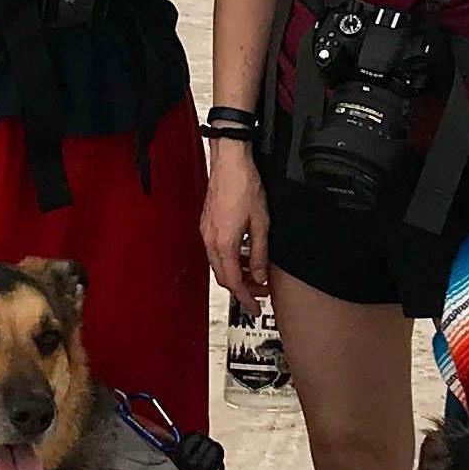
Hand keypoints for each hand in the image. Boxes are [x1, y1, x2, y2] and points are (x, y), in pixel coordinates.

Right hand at [200, 145, 269, 305]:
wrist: (230, 161)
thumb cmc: (244, 185)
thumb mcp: (261, 224)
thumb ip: (259, 254)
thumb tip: (260, 276)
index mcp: (223, 244)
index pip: (233, 282)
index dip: (246, 299)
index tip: (255, 308)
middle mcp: (210, 240)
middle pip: (224, 277)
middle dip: (242, 288)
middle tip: (261, 293)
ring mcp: (207, 232)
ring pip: (220, 264)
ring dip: (237, 273)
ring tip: (256, 274)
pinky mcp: (208, 224)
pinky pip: (217, 251)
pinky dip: (231, 259)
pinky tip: (245, 255)